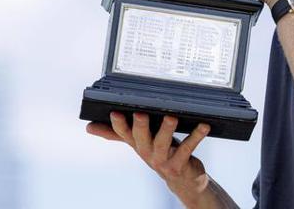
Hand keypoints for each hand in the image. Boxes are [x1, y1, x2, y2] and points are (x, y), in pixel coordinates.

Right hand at [87, 113, 211, 205]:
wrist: (183, 180)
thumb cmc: (161, 153)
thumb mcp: (139, 142)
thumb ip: (117, 133)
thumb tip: (90, 127)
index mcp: (138, 144)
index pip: (124, 134)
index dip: (118, 125)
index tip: (115, 112)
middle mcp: (147, 152)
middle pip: (140, 138)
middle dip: (140, 126)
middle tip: (141, 113)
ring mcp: (163, 160)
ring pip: (163, 144)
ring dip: (166, 130)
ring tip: (171, 117)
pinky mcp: (180, 164)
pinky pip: (188, 148)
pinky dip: (196, 136)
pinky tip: (204, 125)